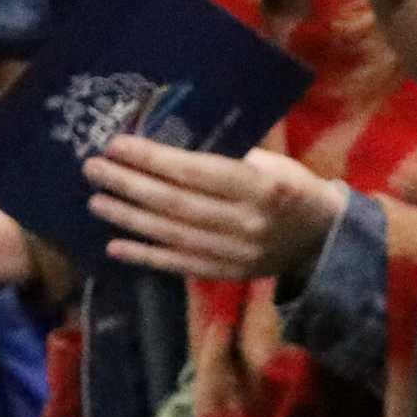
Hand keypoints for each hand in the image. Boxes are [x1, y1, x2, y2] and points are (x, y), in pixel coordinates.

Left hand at [84, 137, 345, 282]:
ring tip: (96, 200)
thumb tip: (167, 142)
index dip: (153, 159)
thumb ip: (226, 157)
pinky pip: (179, 265)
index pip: (196, 172)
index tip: (117, 144)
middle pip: (176, 204)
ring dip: (129, 218)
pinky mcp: (227, 274)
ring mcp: (235, 254)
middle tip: (93, 168)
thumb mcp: (270, 163)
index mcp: (261, 187)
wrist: (323, 237)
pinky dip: (145, 256)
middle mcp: (246, 223)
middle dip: (130, 184)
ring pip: (172, 235)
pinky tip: (114, 245)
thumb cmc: (291, 186)